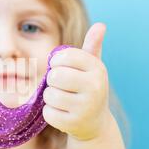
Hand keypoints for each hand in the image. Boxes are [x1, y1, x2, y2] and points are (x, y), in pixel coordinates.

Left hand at [43, 23, 110, 140]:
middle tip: (61, 86)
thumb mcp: (92, 67)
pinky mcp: (74, 124)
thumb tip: (101, 25)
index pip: (65, 56)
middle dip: (52, 80)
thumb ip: (92, 46)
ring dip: (50, 97)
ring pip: (49, 95)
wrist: (95, 123)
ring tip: (64, 100)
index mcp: (98, 69)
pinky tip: (63, 113)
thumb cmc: (88, 88)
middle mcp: (95, 87)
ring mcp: (85, 107)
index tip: (61, 67)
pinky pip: (48, 113)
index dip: (56, 61)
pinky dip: (50, 113)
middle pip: (55, 76)